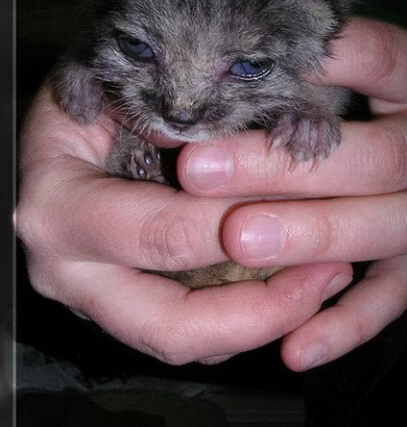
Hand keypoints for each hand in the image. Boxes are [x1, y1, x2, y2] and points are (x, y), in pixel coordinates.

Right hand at [15, 86, 349, 364]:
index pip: (164, 234)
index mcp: (60, 209)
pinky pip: (189, 334)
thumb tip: (262, 145)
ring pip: (186, 344)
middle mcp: (66, 271)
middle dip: (262, 312)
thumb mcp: (122, 82)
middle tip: (327, 275)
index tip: (308, 207)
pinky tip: (289, 283)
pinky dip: (244, 319)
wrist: (57, 132)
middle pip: (172, 328)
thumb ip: (178, 112)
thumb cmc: (92, 96)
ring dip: (263, 321)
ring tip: (324, 278)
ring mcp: (92, 299)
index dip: (241, 225)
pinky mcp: (120, 307)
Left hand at [177, 17, 406, 370]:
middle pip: (377, 159)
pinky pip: (392, 298)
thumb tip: (247, 48)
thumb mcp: (387, 69)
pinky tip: (294, 345)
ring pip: (385, 229)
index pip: (382, 60)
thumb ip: (335, 62)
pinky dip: (346, 324)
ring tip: (237, 239)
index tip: (255, 61)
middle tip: (201, 171)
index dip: (329, 61)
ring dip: (311, 237)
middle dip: (287, 168)